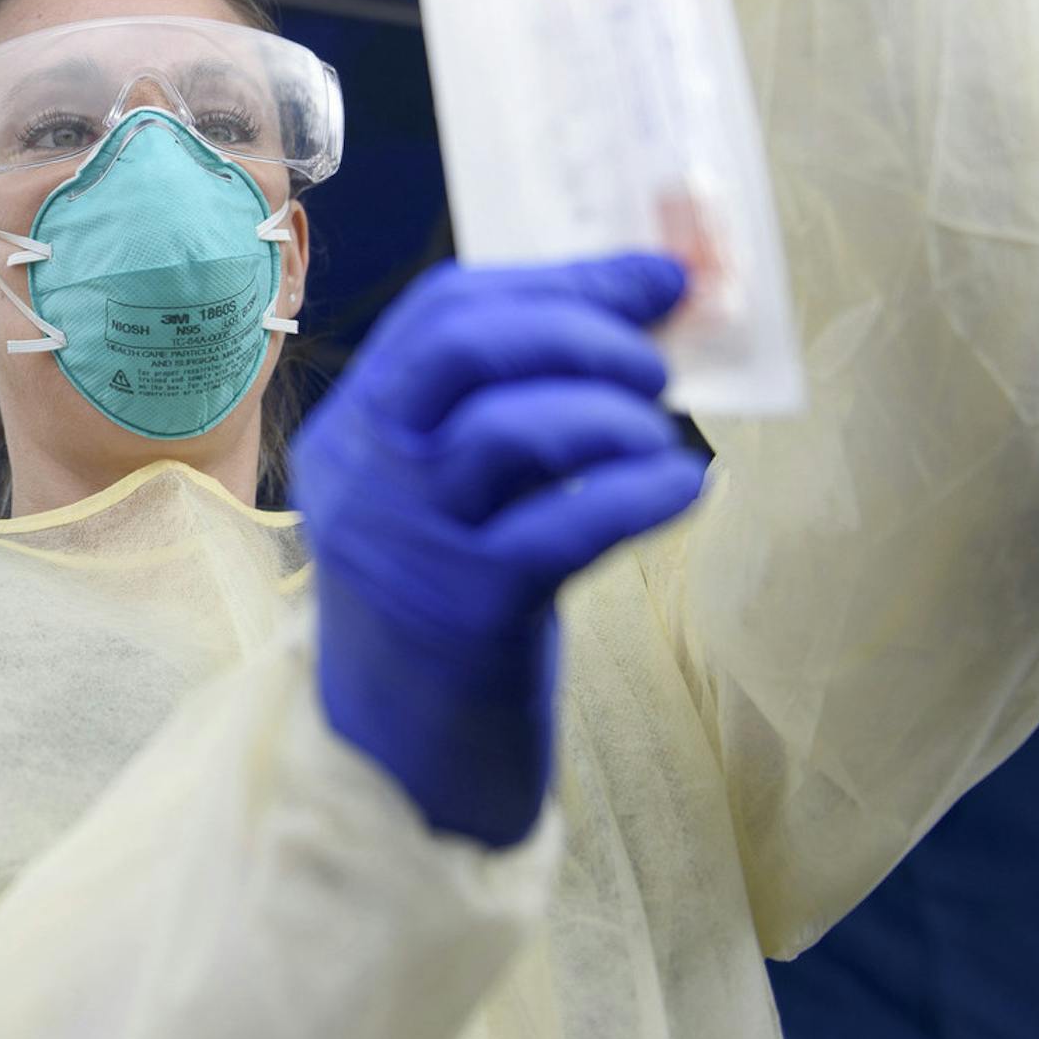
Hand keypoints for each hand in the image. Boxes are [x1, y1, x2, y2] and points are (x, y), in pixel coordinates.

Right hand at [291, 256, 705, 845]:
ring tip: (661, 437)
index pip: (442, 311)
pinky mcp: (466, 609)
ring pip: (511, 428)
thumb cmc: (445, 601)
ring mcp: (408, 538)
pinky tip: (685, 491)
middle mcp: (364, 470)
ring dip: (613, 414)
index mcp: (352, 425)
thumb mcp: (440, 495)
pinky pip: (567, 525)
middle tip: (652, 360)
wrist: (398, 760)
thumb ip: (502, 410)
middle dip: (579, 328)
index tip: (651, 279)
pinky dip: (640, 493)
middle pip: (465, 346)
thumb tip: (639, 317)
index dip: (557, 280)